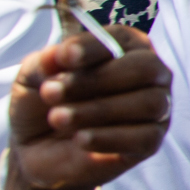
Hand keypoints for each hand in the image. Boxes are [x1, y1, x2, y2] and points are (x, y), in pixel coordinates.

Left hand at [5, 27, 167, 189]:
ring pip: (149, 103)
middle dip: (97, 80)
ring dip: (99, 111)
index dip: (94, 47)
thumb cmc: (43, 104)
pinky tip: (80, 139)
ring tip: (58, 119)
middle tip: (52, 93)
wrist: (37, 150)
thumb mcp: (33, 76)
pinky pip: (146, 137)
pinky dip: (109, 138)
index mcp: (125, 49)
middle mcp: (150, 76)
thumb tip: (57, 55)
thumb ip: (44, 62)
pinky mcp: (150, 141)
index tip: (64, 58)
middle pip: (146, 68)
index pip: (123, 39)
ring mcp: (156, 109)